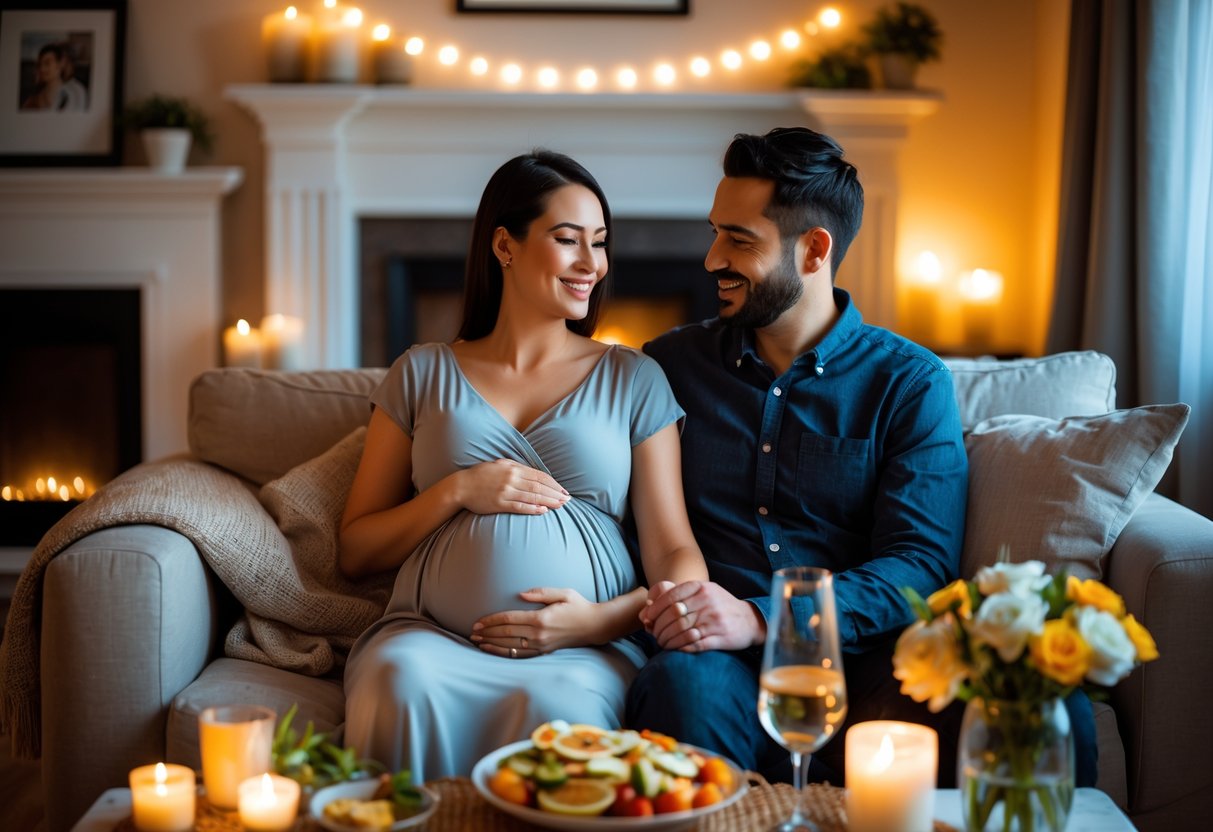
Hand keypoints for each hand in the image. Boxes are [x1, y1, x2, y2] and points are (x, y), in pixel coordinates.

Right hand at [456, 459, 568, 514]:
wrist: (461, 486)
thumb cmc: (482, 475)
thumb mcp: (500, 465)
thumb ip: (517, 467)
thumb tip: (534, 473)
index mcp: (513, 469)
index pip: (540, 476)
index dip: (554, 484)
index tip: (564, 490)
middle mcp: (512, 479)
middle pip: (540, 486)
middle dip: (555, 493)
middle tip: (568, 500)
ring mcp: (506, 492)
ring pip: (533, 496)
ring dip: (549, 501)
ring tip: (561, 506)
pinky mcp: (499, 504)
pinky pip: (519, 507)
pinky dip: (533, 509)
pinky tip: (543, 511)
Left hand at [470, 588, 599, 656]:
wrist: (594, 626)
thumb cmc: (579, 606)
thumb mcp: (564, 593)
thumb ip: (541, 592)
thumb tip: (521, 593)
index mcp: (541, 618)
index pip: (509, 619)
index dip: (491, 620)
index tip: (478, 622)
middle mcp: (539, 634)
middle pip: (506, 633)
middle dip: (487, 632)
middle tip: (472, 632)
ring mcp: (541, 645)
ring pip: (510, 646)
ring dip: (491, 644)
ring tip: (477, 642)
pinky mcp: (543, 651)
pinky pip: (519, 654)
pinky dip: (503, 653)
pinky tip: (492, 651)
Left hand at [640, 580, 764, 652]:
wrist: (750, 620)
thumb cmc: (719, 605)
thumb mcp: (703, 592)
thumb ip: (678, 594)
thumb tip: (648, 605)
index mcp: (701, 588)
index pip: (670, 597)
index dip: (655, 609)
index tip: (648, 618)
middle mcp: (708, 601)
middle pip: (673, 616)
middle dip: (659, 627)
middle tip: (654, 634)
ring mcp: (715, 620)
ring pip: (681, 631)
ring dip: (667, 640)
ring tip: (662, 643)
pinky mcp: (721, 637)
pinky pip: (694, 645)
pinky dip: (680, 648)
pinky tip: (675, 649)